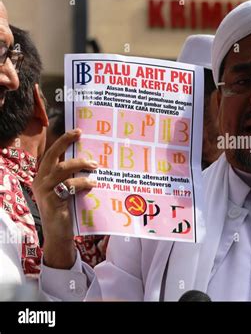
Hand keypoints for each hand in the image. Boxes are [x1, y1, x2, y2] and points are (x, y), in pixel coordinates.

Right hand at [32, 129, 97, 268]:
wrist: (59, 234)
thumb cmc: (67, 210)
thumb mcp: (67, 190)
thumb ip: (72, 177)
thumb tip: (91, 161)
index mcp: (44, 177)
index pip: (51, 154)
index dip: (63, 141)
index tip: (77, 131)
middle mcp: (40, 181)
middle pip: (53, 156)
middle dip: (66, 142)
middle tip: (80, 134)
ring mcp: (44, 191)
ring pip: (62, 169)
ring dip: (80, 164)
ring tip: (95, 166)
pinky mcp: (52, 201)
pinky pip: (69, 186)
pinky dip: (82, 183)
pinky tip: (93, 184)